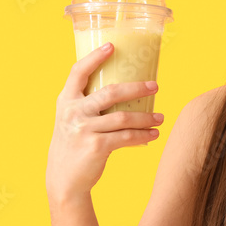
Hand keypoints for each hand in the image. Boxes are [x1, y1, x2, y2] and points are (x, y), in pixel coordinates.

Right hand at [45, 42, 163, 200]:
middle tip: (156, 87)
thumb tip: (125, 91)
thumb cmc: (73, 145)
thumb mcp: (72, 120)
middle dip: (137, 88)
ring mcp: (84, 129)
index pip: (78, 72)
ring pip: (123, 118)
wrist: (64, 179)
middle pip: (111, 93)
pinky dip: (143, 136)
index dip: (95, 57)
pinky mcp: (96, 146)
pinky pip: (126, 137)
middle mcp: (73, 112)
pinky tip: (153, 135)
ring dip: (146, 118)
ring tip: (161, 118)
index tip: (113, 46)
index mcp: (66, 101)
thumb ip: (88, 105)